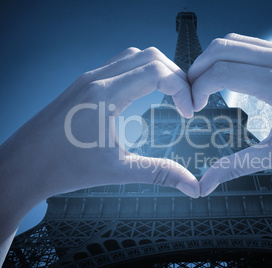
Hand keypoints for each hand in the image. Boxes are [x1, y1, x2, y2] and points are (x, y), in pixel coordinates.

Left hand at [0, 47, 199, 251]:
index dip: (181, 88)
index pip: (157, 72)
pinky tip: (144, 94)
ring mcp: (88, 79)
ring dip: (157, 69)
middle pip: (150, 56)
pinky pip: (119, 65)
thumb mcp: (118, 171)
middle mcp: (97, 79)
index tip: (189, 111)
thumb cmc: (63, 168)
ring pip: (134, 56)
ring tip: (170, 94)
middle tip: (185, 100)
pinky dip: (140, 72)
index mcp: (106, 95)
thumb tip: (192, 186)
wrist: (22, 166)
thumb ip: (159, 173)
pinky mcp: (83, 85)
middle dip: (175, 75)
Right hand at [189, 33, 271, 197]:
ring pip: (234, 41)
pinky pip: (250, 43)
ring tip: (206, 83)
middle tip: (192, 91)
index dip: (198, 87)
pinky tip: (229, 76)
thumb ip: (237, 166)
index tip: (194, 106)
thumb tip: (206, 184)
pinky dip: (231, 55)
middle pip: (222, 48)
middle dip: (198, 68)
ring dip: (213, 59)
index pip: (221, 72)